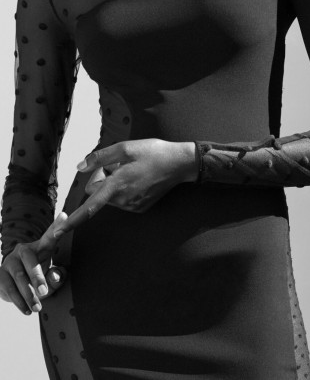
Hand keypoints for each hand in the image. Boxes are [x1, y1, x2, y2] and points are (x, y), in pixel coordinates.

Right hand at [0, 212, 67, 314]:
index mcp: (40, 246)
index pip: (50, 235)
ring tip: (37, 308)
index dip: (57, 226)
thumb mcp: (51, 277)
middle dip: (37, 276)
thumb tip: (54, 276)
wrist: (15, 283)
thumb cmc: (38, 277)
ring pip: (18, 277)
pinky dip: (18, 301)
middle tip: (44, 292)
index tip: (65, 216)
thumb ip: (56, 277)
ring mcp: (9, 261)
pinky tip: (26, 310)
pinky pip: (8, 288)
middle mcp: (23, 250)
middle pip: (30, 259)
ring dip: (27, 295)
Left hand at [54, 139, 197, 235]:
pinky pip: (123, 201)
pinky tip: (139, 179)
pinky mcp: (141, 208)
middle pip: (98, 194)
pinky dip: (125, 190)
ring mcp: (133, 206)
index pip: (89, 207)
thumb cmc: (153, 152)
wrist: (180, 163)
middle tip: (118, 165)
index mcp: (117, 185)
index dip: (71, 221)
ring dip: (114, 185)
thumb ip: (99, 157)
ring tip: (132, 171)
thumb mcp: (125, 148)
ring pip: (110, 197)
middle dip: (101, 180)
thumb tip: (80, 166)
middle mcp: (123, 200)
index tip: (57, 233)